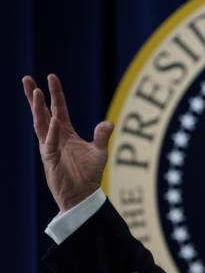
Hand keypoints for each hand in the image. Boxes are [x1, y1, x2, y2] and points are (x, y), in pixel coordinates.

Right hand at [23, 74, 113, 212]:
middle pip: (42, 112)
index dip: (56, 94)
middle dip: (35, 96)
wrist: (82, 195)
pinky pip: (50, 142)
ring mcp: (50, 147)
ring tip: (35, 92)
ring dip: (38, 108)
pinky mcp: (50, 159)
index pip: (59, 109)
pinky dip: (52, 132)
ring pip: (41, 124)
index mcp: (67, 133)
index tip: (51, 77)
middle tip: (27, 78)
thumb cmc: (89, 174)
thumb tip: (109, 123)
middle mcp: (55, 137)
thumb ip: (102, 136)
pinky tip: (53, 120)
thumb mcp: (100, 152)